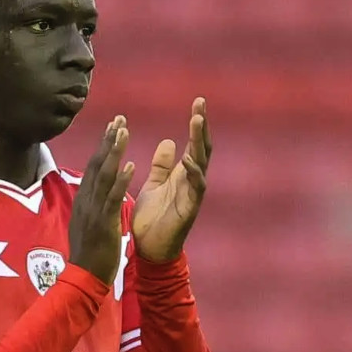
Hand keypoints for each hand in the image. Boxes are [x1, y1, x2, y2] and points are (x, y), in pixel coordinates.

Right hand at [68, 116, 134, 284]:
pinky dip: (121, 180)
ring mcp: (94, 211)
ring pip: (104, 176)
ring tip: (123, 131)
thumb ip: (93, 204)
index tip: (113, 127)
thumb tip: (95, 190)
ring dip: (114, 152)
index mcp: (85, 200)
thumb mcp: (89, 222)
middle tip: (119, 118)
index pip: (95, 167)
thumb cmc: (90, 252)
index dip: (104, 146)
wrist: (84, 277)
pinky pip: (113, 198)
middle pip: (97, 165)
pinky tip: (130, 165)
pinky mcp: (103, 223)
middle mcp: (87, 200)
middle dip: (108, 141)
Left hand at [132, 97, 211, 262]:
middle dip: (202, 126)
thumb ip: (162, 166)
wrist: (148, 249)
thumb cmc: (152, 218)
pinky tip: (189, 159)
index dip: (197, 124)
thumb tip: (170, 142)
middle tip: (200, 104)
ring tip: (196, 122)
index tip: (198, 101)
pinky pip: (196, 188)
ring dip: (199, 143)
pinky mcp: (189, 210)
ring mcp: (193, 195)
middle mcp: (191, 181)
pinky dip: (194, 173)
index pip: (194, 143)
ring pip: (201, 164)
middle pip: (202, 148)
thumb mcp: (155, 185)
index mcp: (183, 175)